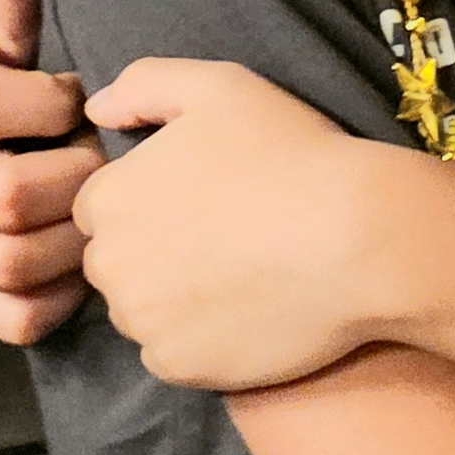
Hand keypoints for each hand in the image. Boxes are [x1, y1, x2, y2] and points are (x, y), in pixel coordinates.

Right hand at [0, 0, 100, 346]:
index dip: (47, 105)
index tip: (76, 96)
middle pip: (4, 197)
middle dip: (71, 180)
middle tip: (105, 163)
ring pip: (13, 262)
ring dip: (75, 241)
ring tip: (104, 210)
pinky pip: (18, 320)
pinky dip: (61, 297)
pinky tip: (82, 261)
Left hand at [75, 59, 388, 387]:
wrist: (357, 239)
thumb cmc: (287, 153)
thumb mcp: (217, 86)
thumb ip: (144, 85)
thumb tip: (97, 109)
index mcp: (110, 198)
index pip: (99, 206)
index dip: (146, 197)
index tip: (195, 195)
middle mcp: (111, 267)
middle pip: (115, 261)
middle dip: (151, 248)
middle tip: (217, 233)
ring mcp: (143, 324)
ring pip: (141, 310)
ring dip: (170, 296)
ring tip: (236, 273)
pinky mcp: (179, 369)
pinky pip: (170, 354)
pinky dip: (197, 339)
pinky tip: (244, 310)